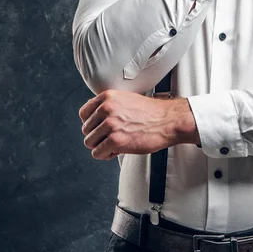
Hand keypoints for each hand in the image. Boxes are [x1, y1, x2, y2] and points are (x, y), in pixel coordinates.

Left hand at [79, 89, 198, 159]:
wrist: (168, 120)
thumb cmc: (151, 112)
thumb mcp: (127, 99)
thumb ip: (109, 105)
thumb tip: (92, 115)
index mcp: (108, 97)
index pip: (84, 113)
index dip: (91, 123)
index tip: (99, 128)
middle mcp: (107, 108)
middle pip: (86, 130)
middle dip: (98, 136)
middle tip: (112, 137)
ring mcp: (110, 124)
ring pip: (90, 142)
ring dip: (102, 146)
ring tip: (116, 144)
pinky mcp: (115, 140)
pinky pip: (98, 153)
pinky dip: (107, 155)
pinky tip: (118, 150)